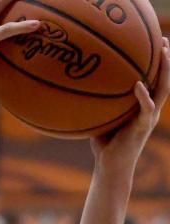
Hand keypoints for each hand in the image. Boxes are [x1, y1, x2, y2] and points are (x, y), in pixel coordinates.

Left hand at [92, 38, 169, 172]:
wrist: (110, 166)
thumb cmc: (104, 144)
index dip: (157, 62)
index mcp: (143, 106)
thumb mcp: (101, 118)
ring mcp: (149, 117)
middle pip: (164, 79)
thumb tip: (81, 86)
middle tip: (164, 39)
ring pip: (164, 89)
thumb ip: (98, 103)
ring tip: (164, 53)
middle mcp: (150, 109)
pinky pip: (147, 108)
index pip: (154, 80)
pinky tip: (139, 85)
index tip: (154, 42)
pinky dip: (144, 96)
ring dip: (165, 71)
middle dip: (166, 60)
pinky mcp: (143, 126)